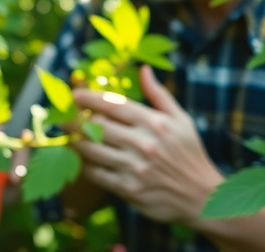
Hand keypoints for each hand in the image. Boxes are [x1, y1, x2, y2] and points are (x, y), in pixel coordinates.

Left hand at [70, 65, 223, 226]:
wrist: (202, 197)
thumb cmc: (189, 153)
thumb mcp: (181, 120)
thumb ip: (159, 94)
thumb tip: (144, 69)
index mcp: (155, 123)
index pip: (114, 105)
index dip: (90, 98)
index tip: (74, 95)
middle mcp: (143, 143)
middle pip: (97, 126)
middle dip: (75, 119)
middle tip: (62, 115)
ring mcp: (135, 167)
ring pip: (92, 149)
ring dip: (75, 141)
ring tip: (67, 135)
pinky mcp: (129, 189)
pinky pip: (97, 174)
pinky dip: (86, 165)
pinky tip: (82, 159)